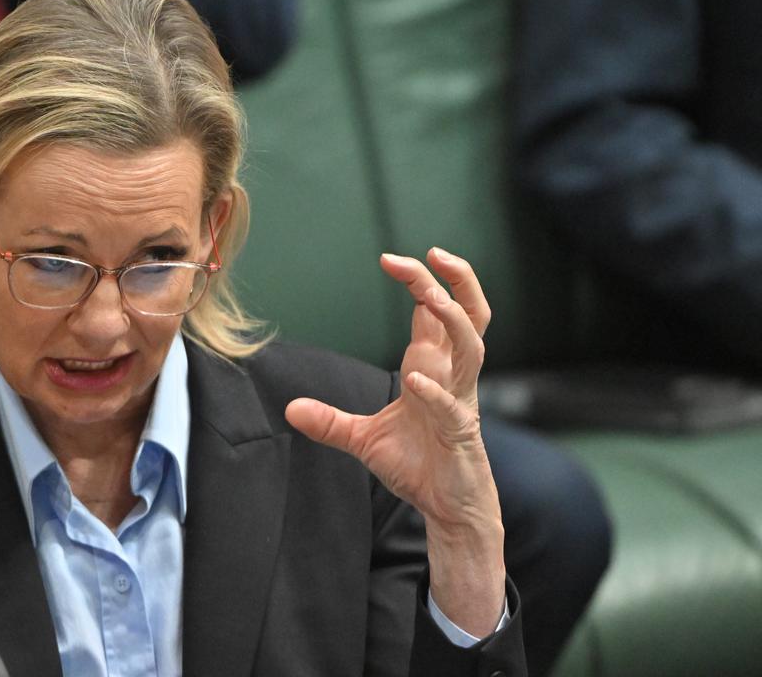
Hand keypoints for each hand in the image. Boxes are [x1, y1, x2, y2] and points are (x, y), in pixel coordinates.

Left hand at [285, 249, 503, 633]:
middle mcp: (453, 377)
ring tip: (430, 298)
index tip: (390, 259)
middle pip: (469, 315)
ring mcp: (461, 402)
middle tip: (429, 254)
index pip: (435, 313)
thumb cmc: (418, 465)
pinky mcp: (460, 434)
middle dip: (455, 281)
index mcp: (435, 368)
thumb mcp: (363, 439)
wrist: (447, 508)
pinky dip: (434, 392)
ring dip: (453, 321)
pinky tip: (414, 380)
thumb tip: (290, 409)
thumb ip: (330, 422)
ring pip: (472, 348)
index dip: (421, 281)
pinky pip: (452, 406)